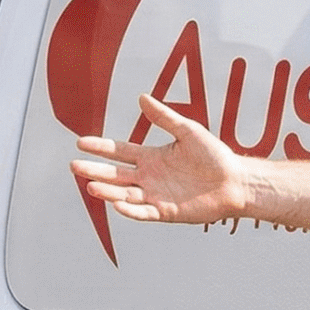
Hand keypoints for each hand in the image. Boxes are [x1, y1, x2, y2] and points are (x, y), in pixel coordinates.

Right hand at [71, 95, 256, 223]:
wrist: (235, 181)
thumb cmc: (215, 156)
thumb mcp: (187, 131)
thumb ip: (164, 117)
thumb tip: (142, 97)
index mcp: (152, 157)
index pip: (120, 151)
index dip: (101, 147)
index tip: (80, 142)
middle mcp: (149, 177)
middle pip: (115, 174)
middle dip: (95, 170)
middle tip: (74, 166)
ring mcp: (156, 195)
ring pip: (124, 194)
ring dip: (107, 191)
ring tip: (91, 185)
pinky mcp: (166, 211)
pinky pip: (143, 212)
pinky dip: (130, 209)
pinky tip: (117, 204)